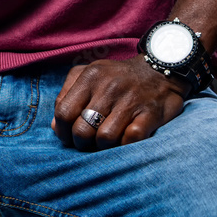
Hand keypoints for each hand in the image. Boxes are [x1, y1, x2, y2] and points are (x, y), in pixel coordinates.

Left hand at [51, 56, 189, 150]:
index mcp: (90, 77)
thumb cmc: (117, 77)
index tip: (69, 137)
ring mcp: (130, 101)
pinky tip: (124, 140)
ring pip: (104, 139)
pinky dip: (124, 146)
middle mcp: (108, 87)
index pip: (64, 112)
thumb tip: (56, 126)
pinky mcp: (149, 114)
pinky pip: (129, 140)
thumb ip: (67, 94)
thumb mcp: (89, 74)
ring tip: (106, 141)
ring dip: (103, 147)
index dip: (63, 131)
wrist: (160, 70)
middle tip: (88, 142)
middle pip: (82, 130)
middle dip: (82, 143)